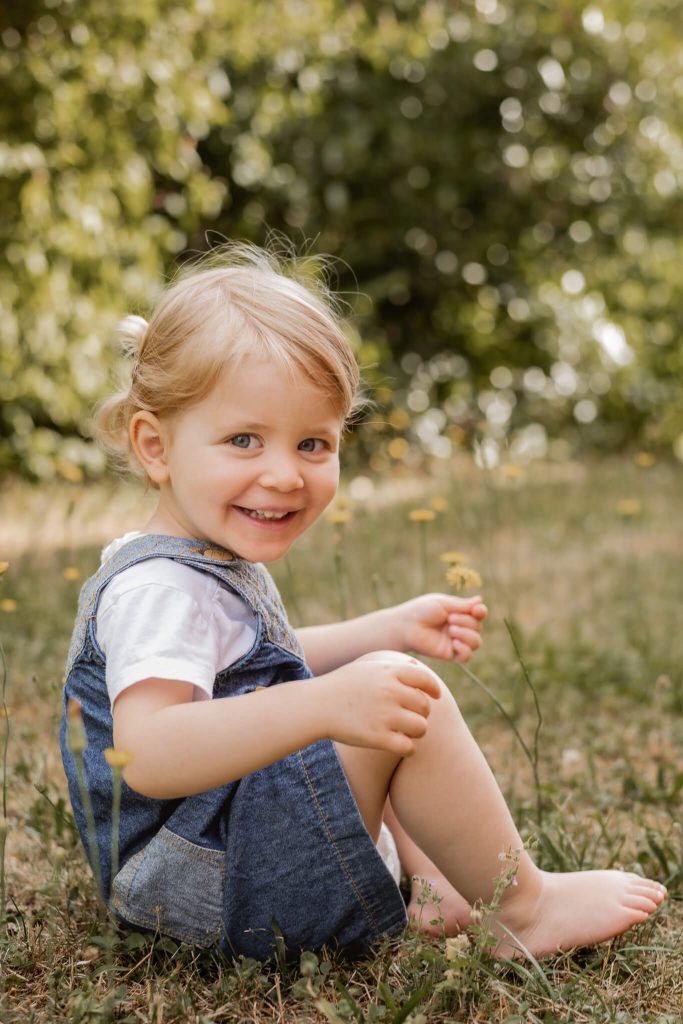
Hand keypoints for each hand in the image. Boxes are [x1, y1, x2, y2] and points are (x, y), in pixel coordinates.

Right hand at [319, 651, 441, 756]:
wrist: (316, 705)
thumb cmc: (342, 686)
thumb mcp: (367, 668)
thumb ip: (394, 669)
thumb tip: (418, 668)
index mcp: (389, 672)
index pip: (426, 680)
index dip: (433, 690)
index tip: (435, 697)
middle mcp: (390, 691)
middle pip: (425, 707)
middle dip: (420, 714)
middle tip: (409, 718)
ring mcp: (384, 714)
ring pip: (421, 728)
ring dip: (416, 733)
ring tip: (405, 732)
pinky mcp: (377, 737)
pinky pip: (408, 747)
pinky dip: (408, 749)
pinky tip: (401, 746)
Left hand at [395, 594, 487, 663]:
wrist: (406, 625)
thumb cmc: (422, 610)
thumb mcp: (443, 603)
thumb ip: (462, 605)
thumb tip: (480, 600)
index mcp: (458, 613)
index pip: (478, 614)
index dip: (481, 612)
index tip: (476, 610)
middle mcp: (459, 628)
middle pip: (477, 628)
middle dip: (467, 622)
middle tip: (449, 618)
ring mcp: (455, 642)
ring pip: (476, 642)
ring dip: (467, 635)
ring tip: (451, 630)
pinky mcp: (449, 654)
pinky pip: (466, 657)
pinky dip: (465, 649)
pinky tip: (454, 643)